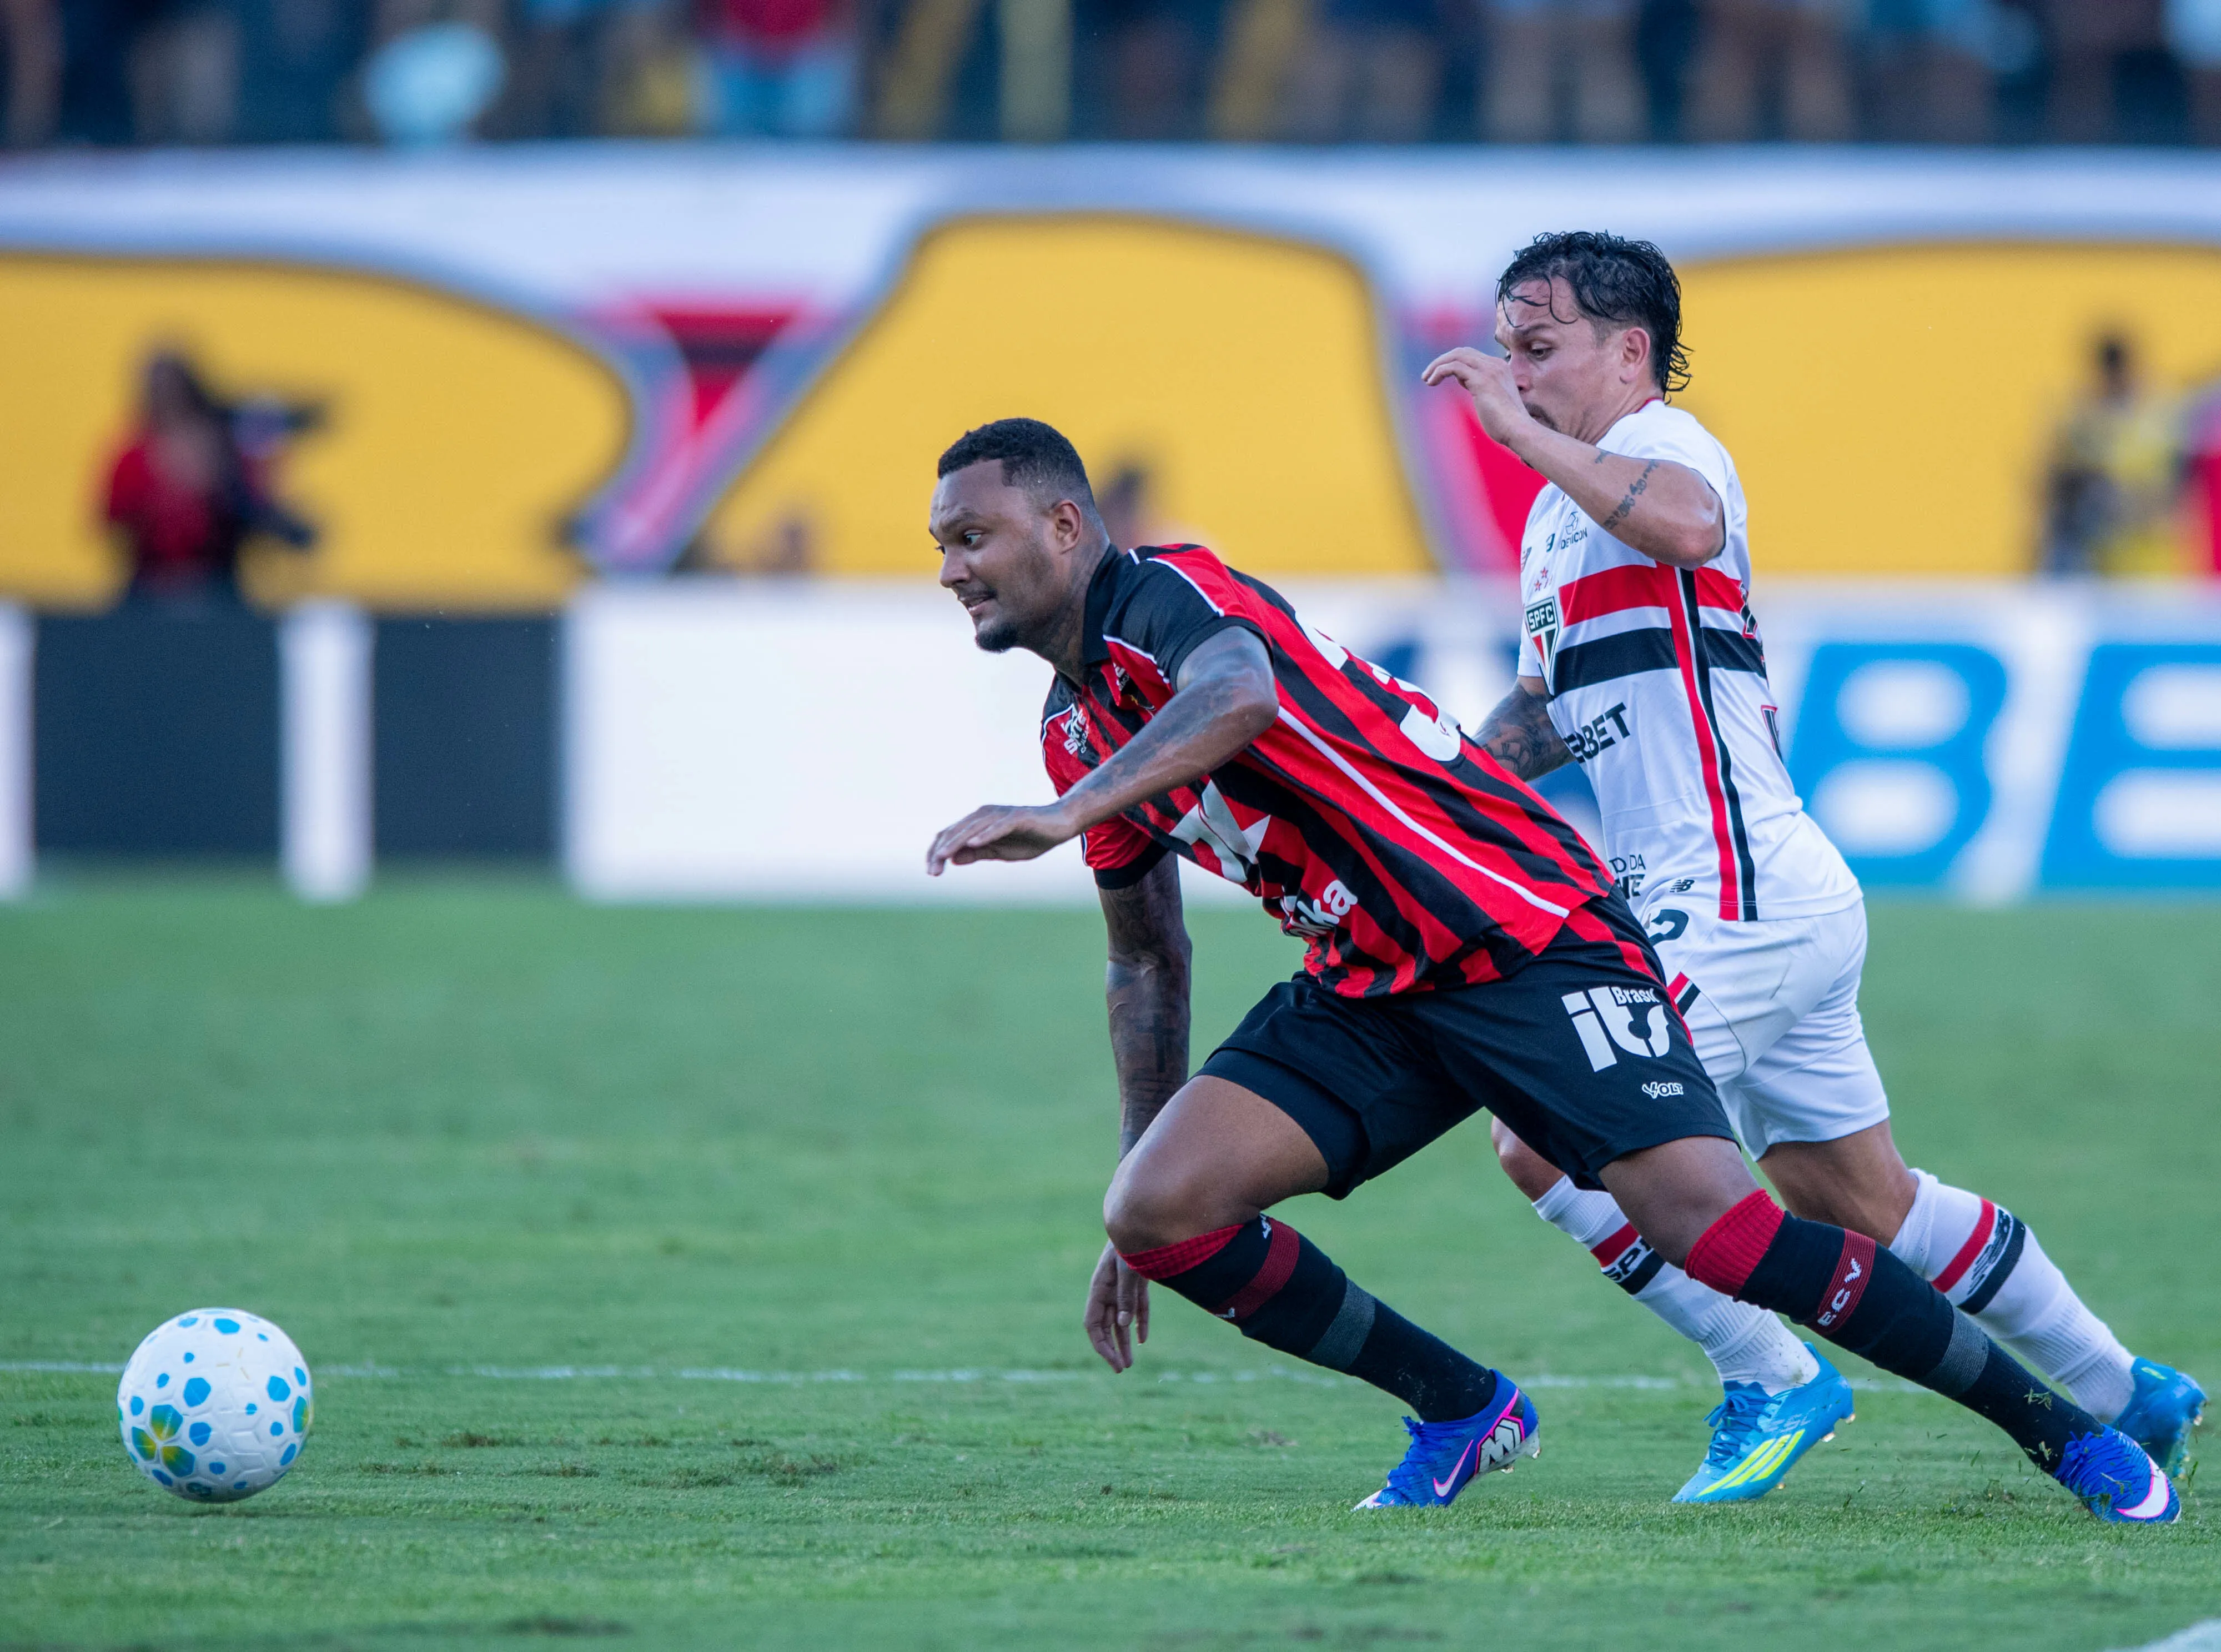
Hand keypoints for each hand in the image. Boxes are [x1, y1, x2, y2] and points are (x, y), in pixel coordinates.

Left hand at [925, 803, 1076, 874]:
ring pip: (972, 828)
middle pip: (956, 831)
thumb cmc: (1031, 837)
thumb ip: (978, 853)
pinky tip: (973, 844)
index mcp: (980, 823)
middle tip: (932, 873)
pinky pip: (998, 826)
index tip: (931, 872)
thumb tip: (953, 859)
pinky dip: (985, 834)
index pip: (951, 834)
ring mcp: (1001, 815)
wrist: (1062, 825)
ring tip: (943, 856)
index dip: (937, 852)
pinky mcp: (1018, 817)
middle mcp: (986, 814)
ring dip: (956, 843)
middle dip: (941, 851)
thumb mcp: (1001, 851)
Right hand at [1084, 1241, 1149, 1372]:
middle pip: (1106, 1326)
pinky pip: (1137, 1308)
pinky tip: (1143, 1340)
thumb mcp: (1128, 1269)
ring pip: (1121, 1321)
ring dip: (1124, 1341)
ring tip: (1130, 1363)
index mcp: (1099, 1288)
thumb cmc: (1131, 1243)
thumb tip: (1124, 1325)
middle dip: (1112, 1349)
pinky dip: (1139, 1323)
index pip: (1093, 1324)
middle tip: (1121, 1370)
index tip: (1112, 1361)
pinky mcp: (1137, 1283)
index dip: (1100, 1345)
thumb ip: (1125, 1296)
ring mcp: (1122, 1287)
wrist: (1143, 1220)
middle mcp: (1108, 1291)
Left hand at [1422, 347, 1535, 451]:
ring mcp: (1489, 370)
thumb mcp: (1492, 399)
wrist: (1518, 430)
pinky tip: (1432, 382)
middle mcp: (1495, 365)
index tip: (1441, 377)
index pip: (1471, 356)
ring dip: (1437, 365)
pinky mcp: (1481, 380)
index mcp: (1499, 367)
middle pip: (1462, 352)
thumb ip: (1480, 387)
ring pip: (1456, 356)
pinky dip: (1439, 371)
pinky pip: (1453, 367)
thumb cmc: (1506, 423)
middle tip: (1427, 376)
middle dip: (1442, 360)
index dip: (1453, 363)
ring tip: (1426, 379)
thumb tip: (1465, 382)